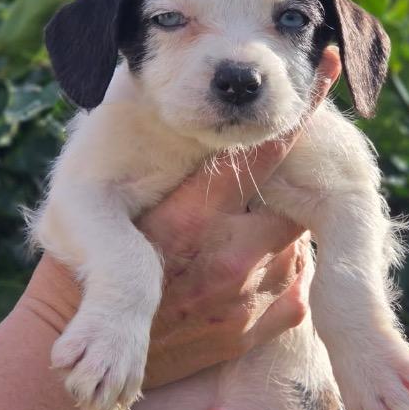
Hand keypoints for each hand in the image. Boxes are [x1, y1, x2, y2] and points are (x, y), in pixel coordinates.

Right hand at [23, 48, 341, 389]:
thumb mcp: (118, 202)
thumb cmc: (94, 261)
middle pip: (292, 205)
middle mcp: (227, 255)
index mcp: (190, 216)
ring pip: (297, 247)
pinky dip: (285, 277)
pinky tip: (258, 269)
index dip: (299, 113)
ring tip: (251, 231)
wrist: (83, 339)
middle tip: (272, 187)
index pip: (261, 152)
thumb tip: (197, 116)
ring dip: (284, 235)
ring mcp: (243, 297)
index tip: (326, 69)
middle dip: (287, 194)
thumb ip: (164, 165)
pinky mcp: (248, 331)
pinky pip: (294, 294)